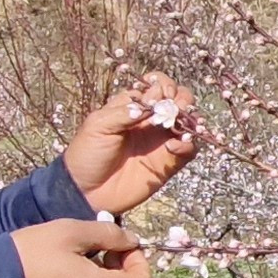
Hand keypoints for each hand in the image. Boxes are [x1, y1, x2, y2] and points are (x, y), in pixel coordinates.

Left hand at [63, 73, 197, 215]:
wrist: (87, 191)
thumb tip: (153, 104)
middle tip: (173, 107)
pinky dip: (188, 144)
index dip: (162, 85)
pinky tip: (173, 146)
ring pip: (188, 122)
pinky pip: (188, 149)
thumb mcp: (99, 125)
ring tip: (178, 124)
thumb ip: (125, 111)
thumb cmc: (88, 154)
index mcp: (133, 107)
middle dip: (182, 98)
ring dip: (190, 118)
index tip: (159, 94)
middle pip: (178, 100)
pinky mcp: (169, 162)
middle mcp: (151, 121)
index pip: (157, 86)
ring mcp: (161, 141)